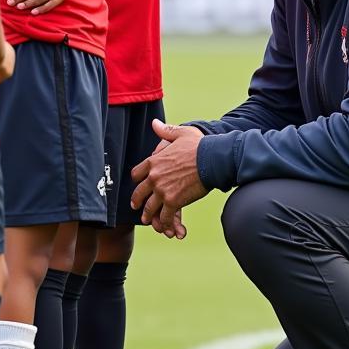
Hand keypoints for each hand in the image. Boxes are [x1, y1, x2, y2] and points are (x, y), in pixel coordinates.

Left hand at [130, 119, 205, 237]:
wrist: (212, 159)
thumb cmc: (199, 146)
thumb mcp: (180, 134)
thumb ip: (166, 131)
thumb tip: (155, 124)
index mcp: (154, 161)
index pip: (137, 173)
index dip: (137, 180)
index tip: (139, 184)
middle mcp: (154, 177)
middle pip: (139, 193)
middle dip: (137, 201)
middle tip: (136, 206)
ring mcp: (162, 191)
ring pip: (149, 208)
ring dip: (148, 215)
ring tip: (148, 220)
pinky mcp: (173, 201)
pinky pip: (164, 216)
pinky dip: (164, 221)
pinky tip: (166, 224)